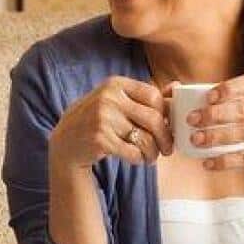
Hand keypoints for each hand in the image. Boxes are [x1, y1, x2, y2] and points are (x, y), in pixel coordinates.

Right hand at [49, 76, 172, 169]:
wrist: (66, 141)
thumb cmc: (98, 120)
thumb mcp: (116, 101)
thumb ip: (144, 96)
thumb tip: (177, 88)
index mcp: (115, 84)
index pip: (153, 95)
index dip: (165, 113)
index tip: (167, 125)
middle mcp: (108, 98)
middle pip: (153, 118)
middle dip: (165, 137)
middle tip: (167, 149)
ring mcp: (102, 118)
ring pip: (145, 138)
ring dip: (153, 152)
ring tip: (151, 157)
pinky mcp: (100, 139)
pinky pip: (133, 152)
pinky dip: (139, 158)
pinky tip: (136, 159)